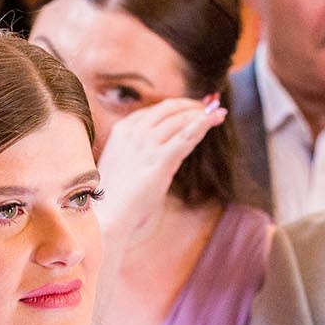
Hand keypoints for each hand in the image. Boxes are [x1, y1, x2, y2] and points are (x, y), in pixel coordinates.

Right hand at [93, 96, 226, 255]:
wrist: (106, 218)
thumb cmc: (112, 200)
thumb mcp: (119, 167)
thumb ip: (134, 154)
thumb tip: (152, 155)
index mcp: (121, 132)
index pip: (153, 111)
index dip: (174, 107)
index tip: (189, 109)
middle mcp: (134, 133)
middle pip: (169, 109)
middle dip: (191, 106)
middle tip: (207, 108)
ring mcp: (147, 144)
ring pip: (181, 119)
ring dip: (201, 114)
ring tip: (216, 114)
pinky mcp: (161, 160)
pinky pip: (188, 135)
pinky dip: (205, 123)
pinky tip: (218, 118)